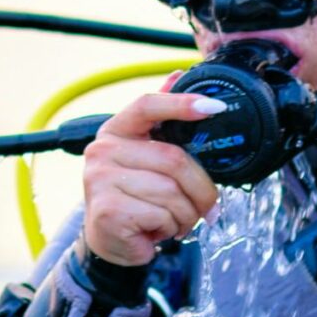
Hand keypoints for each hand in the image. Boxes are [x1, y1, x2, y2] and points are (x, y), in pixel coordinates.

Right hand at [80, 88, 224, 267]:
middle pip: (173, 159)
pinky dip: (170, 227)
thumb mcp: (147, 156)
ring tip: (177, 221)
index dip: (181, 104)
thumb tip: (178, 76)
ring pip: (172, 193)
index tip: (215, 107)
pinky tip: (159, 229)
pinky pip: (161, 215)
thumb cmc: (135, 195)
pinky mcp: (108, 210)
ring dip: (186, 214)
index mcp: (115, 129)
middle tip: (207, 207)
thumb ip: (162, 120)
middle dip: (201, 189)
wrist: (110, 240)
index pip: (148, 105)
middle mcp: (102, 150)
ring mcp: (100, 180)